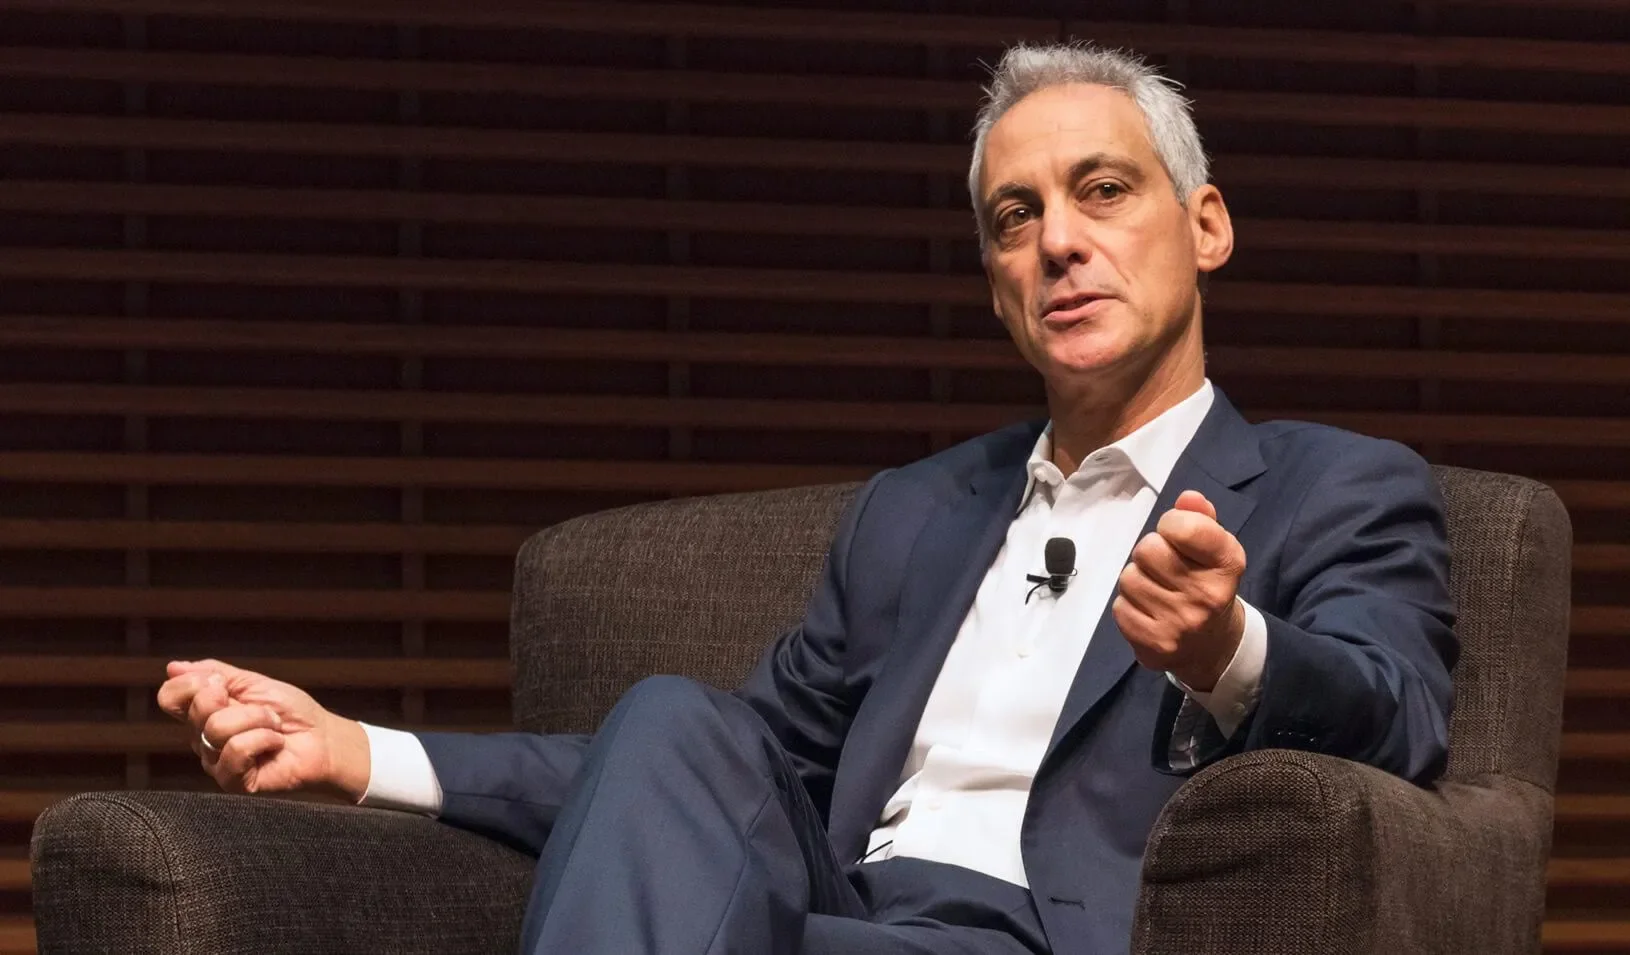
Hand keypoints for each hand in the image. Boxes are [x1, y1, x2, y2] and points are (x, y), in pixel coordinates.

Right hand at [156, 659, 369, 799]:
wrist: (323, 737)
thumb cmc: (292, 712)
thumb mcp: (254, 683)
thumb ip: (215, 673)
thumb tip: (173, 666)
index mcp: (204, 714)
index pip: (169, 697)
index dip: (192, 684)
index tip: (222, 683)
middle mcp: (203, 740)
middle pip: (196, 711)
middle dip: (240, 702)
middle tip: (263, 710)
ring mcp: (216, 762)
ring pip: (217, 730)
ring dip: (258, 720)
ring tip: (273, 727)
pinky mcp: (233, 781)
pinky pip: (235, 751)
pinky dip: (264, 739)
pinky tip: (275, 744)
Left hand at [1113, 490, 1247, 690]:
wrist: (1212, 646)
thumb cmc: (1206, 584)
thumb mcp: (1214, 550)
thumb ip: (1200, 519)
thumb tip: (1188, 498)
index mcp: (1227, 564)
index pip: (1184, 526)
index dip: (1172, 524)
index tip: (1176, 535)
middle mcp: (1207, 596)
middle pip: (1148, 549)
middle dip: (1151, 553)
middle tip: (1165, 567)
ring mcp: (1180, 623)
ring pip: (1129, 578)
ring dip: (1137, 579)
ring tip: (1157, 590)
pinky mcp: (1155, 645)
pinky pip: (1120, 607)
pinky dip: (1129, 606)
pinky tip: (1149, 611)